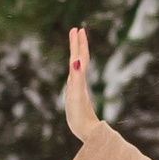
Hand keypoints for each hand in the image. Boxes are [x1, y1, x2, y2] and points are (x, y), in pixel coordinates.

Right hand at [62, 24, 102, 143]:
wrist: (86, 130)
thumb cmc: (80, 114)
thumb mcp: (76, 94)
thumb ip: (77, 77)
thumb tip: (75, 61)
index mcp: (80, 78)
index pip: (79, 56)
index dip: (78, 43)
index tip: (77, 29)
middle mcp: (80, 80)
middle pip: (80, 58)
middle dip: (78, 44)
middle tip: (77, 30)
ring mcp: (78, 87)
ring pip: (78, 66)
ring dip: (77, 54)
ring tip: (75, 45)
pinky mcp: (75, 95)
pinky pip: (75, 77)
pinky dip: (73, 68)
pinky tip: (73, 70)